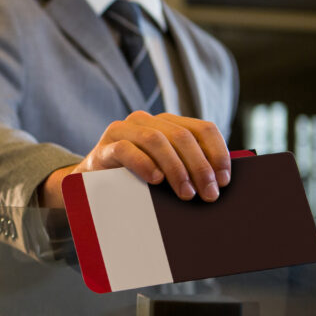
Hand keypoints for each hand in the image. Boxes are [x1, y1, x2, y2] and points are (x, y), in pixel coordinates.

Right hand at [41, 111, 230, 206]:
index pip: (202, 129)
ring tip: (186, 194)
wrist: (91, 184)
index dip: (218, 153)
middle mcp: (146, 120)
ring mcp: (123, 130)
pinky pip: (127, 150)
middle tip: (209, 195)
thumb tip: (219, 185)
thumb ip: (186, 168)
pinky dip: (144, 164)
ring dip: (177, 168)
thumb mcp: (164, 170)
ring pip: (157, 140)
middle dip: (200, 167)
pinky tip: (156, 181)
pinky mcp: (104, 147)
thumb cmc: (135, 180)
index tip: (224, 180)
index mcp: (167, 123)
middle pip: (183, 136)